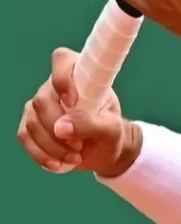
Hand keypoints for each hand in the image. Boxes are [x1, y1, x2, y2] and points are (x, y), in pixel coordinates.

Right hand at [17, 48, 139, 177]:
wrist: (104, 150)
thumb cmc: (112, 132)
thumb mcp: (112, 129)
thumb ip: (91, 124)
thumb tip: (60, 128)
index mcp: (81, 75)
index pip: (62, 60)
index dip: (62, 77)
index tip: (73, 101)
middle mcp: (55, 86)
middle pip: (42, 100)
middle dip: (58, 127)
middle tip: (80, 144)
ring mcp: (40, 106)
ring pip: (33, 122)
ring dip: (53, 145)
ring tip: (75, 156)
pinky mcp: (30, 125)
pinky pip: (25, 137)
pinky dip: (41, 154)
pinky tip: (58, 164)